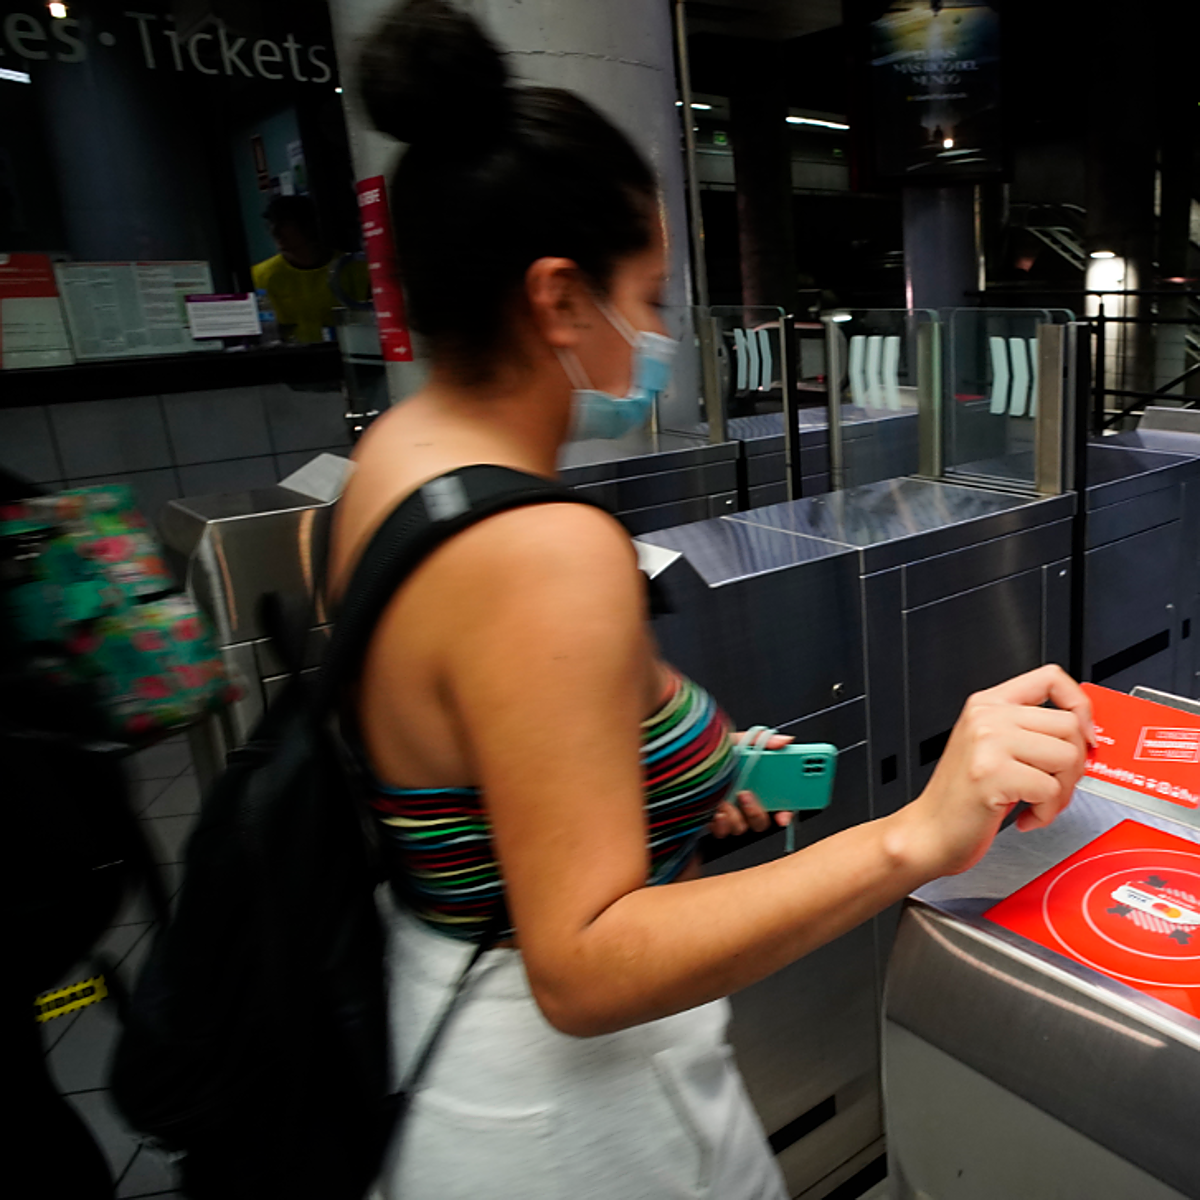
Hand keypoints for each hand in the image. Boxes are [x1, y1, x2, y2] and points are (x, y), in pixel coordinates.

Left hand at [711, 731, 796, 837]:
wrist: (682, 760)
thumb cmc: (709, 754)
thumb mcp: (736, 742)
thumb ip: (762, 741)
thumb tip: (785, 741)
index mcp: (755, 785)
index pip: (779, 804)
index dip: (786, 812)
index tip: (784, 814)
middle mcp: (743, 802)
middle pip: (761, 821)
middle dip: (756, 812)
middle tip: (745, 795)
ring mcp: (729, 815)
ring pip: (742, 827)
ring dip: (734, 815)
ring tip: (724, 799)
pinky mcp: (713, 823)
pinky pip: (722, 831)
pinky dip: (720, 821)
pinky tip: (714, 809)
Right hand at [892, 665, 1093, 877]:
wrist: (929, 832)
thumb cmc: (963, 798)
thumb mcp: (992, 749)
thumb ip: (1030, 732)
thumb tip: (1085, 734)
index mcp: (987, 704)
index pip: (1051, 678)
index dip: (1080, 705)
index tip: (1084, 734)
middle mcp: (986, 717)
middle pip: (1069, 725)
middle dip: (1074, 765)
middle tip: (1053, 786)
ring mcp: (987, 742)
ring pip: (1067, 756)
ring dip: (1062, 792)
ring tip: (1037, 802)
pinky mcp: (992, 773)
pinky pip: (1051, 789)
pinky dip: (1046, 812)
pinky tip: (1026, 816)